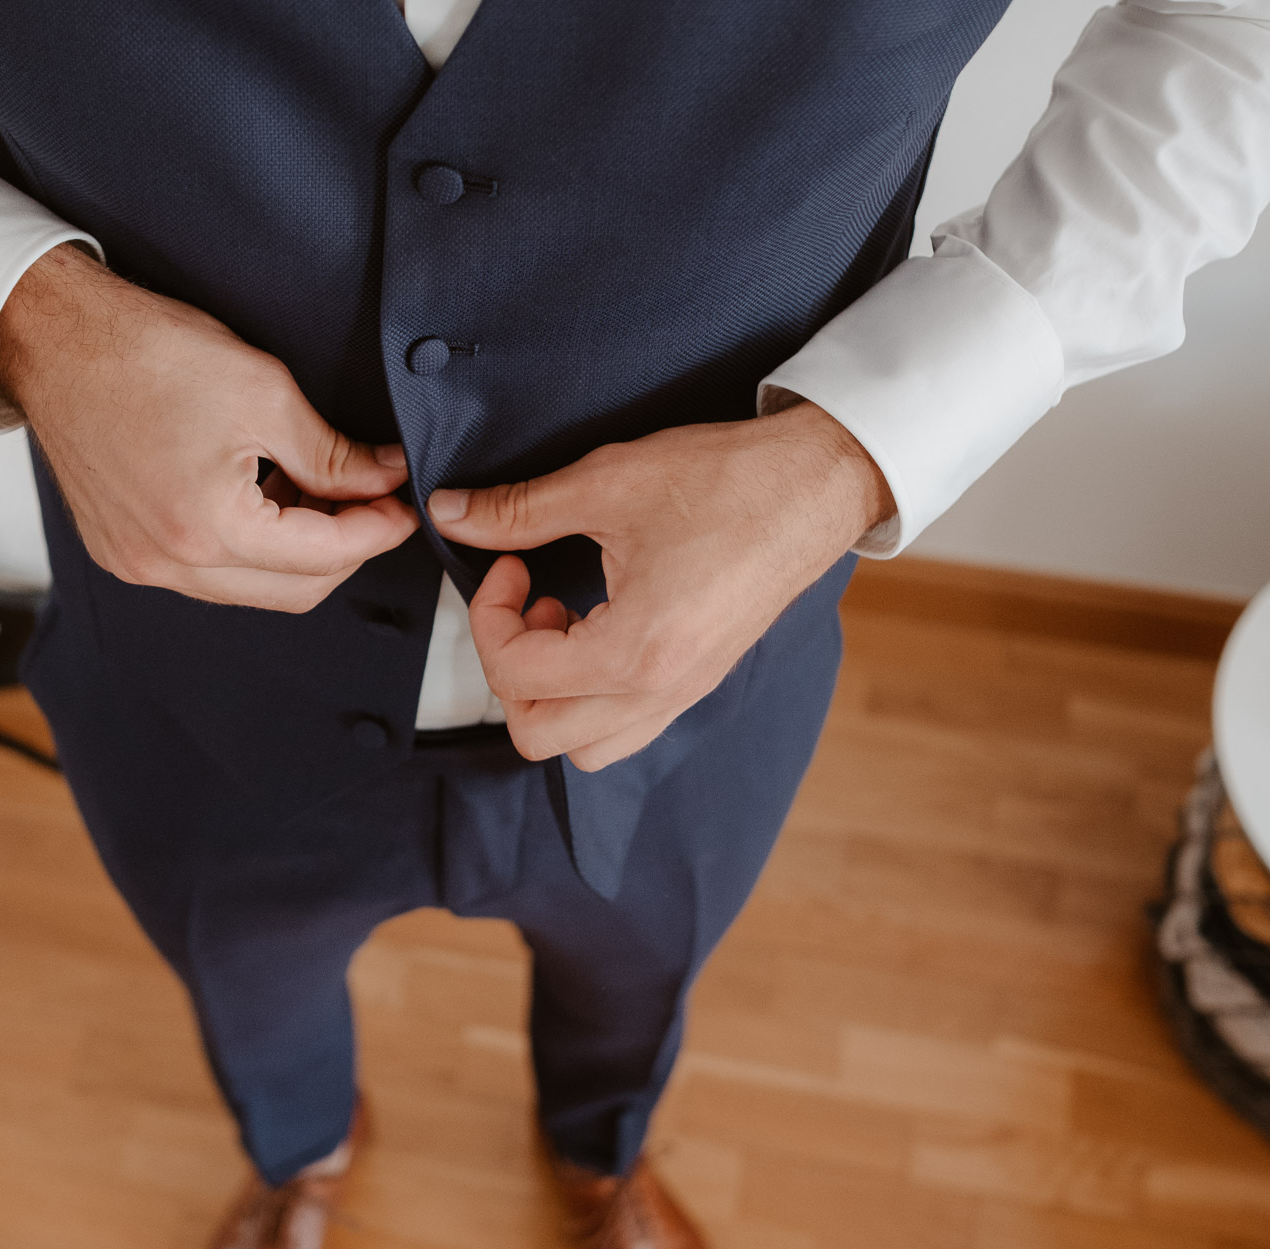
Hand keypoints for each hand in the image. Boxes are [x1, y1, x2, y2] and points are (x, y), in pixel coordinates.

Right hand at [0, 244, 417, 610]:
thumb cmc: (147, 353)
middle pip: (292, 591)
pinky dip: (247, 546)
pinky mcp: (119, 550)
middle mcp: (167, 565)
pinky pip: (205, 573)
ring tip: (317, 488)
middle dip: (344, 550)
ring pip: (248, 587)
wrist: (52, 339)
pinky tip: (262, 494)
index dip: (377, 530)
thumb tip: (384, 477)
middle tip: (372, 500)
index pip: (323, 556)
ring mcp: (137, 563)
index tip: (404, 504)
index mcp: (207, 530)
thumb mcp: (262, 391)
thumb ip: (332, 453)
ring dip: (295, 551)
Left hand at [427, 402, 893, 770]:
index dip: (488, 616)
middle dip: (509, 668)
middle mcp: (661, 692)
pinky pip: (624, 729)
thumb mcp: (609, 483)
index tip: (507, 564)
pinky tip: (595, 627)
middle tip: (523, 602)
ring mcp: (684, 695)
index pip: (516, 676)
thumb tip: (450, 513)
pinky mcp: (698, 683)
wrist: (818, 484)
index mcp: (637, 651)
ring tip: (560, 619)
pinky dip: (588, 697)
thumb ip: (521, 508)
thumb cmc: (727, 480)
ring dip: (549, 694)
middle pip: (538, 735)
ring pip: (582, 747)